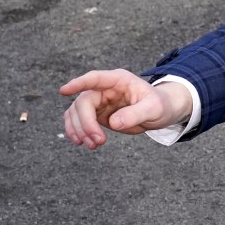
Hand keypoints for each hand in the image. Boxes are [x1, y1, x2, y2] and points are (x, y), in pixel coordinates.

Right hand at [59, 69, 190, 149]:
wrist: (162, 113)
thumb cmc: (160, 105)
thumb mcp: (154, 108)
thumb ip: (135, 114)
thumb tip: (113, 123)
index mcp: (118, 80)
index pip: (94, 79)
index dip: (78, 84)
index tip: (63, 91)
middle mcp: (105, 89)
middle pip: (83, 102)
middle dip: (86, 123)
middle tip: (98, 141)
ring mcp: (99, 102)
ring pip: (76, 113)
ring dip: (80, 130)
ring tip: (93, 146)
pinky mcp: (97, 115)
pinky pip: (78, 122)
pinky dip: (78, 132)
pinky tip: (83, 143)